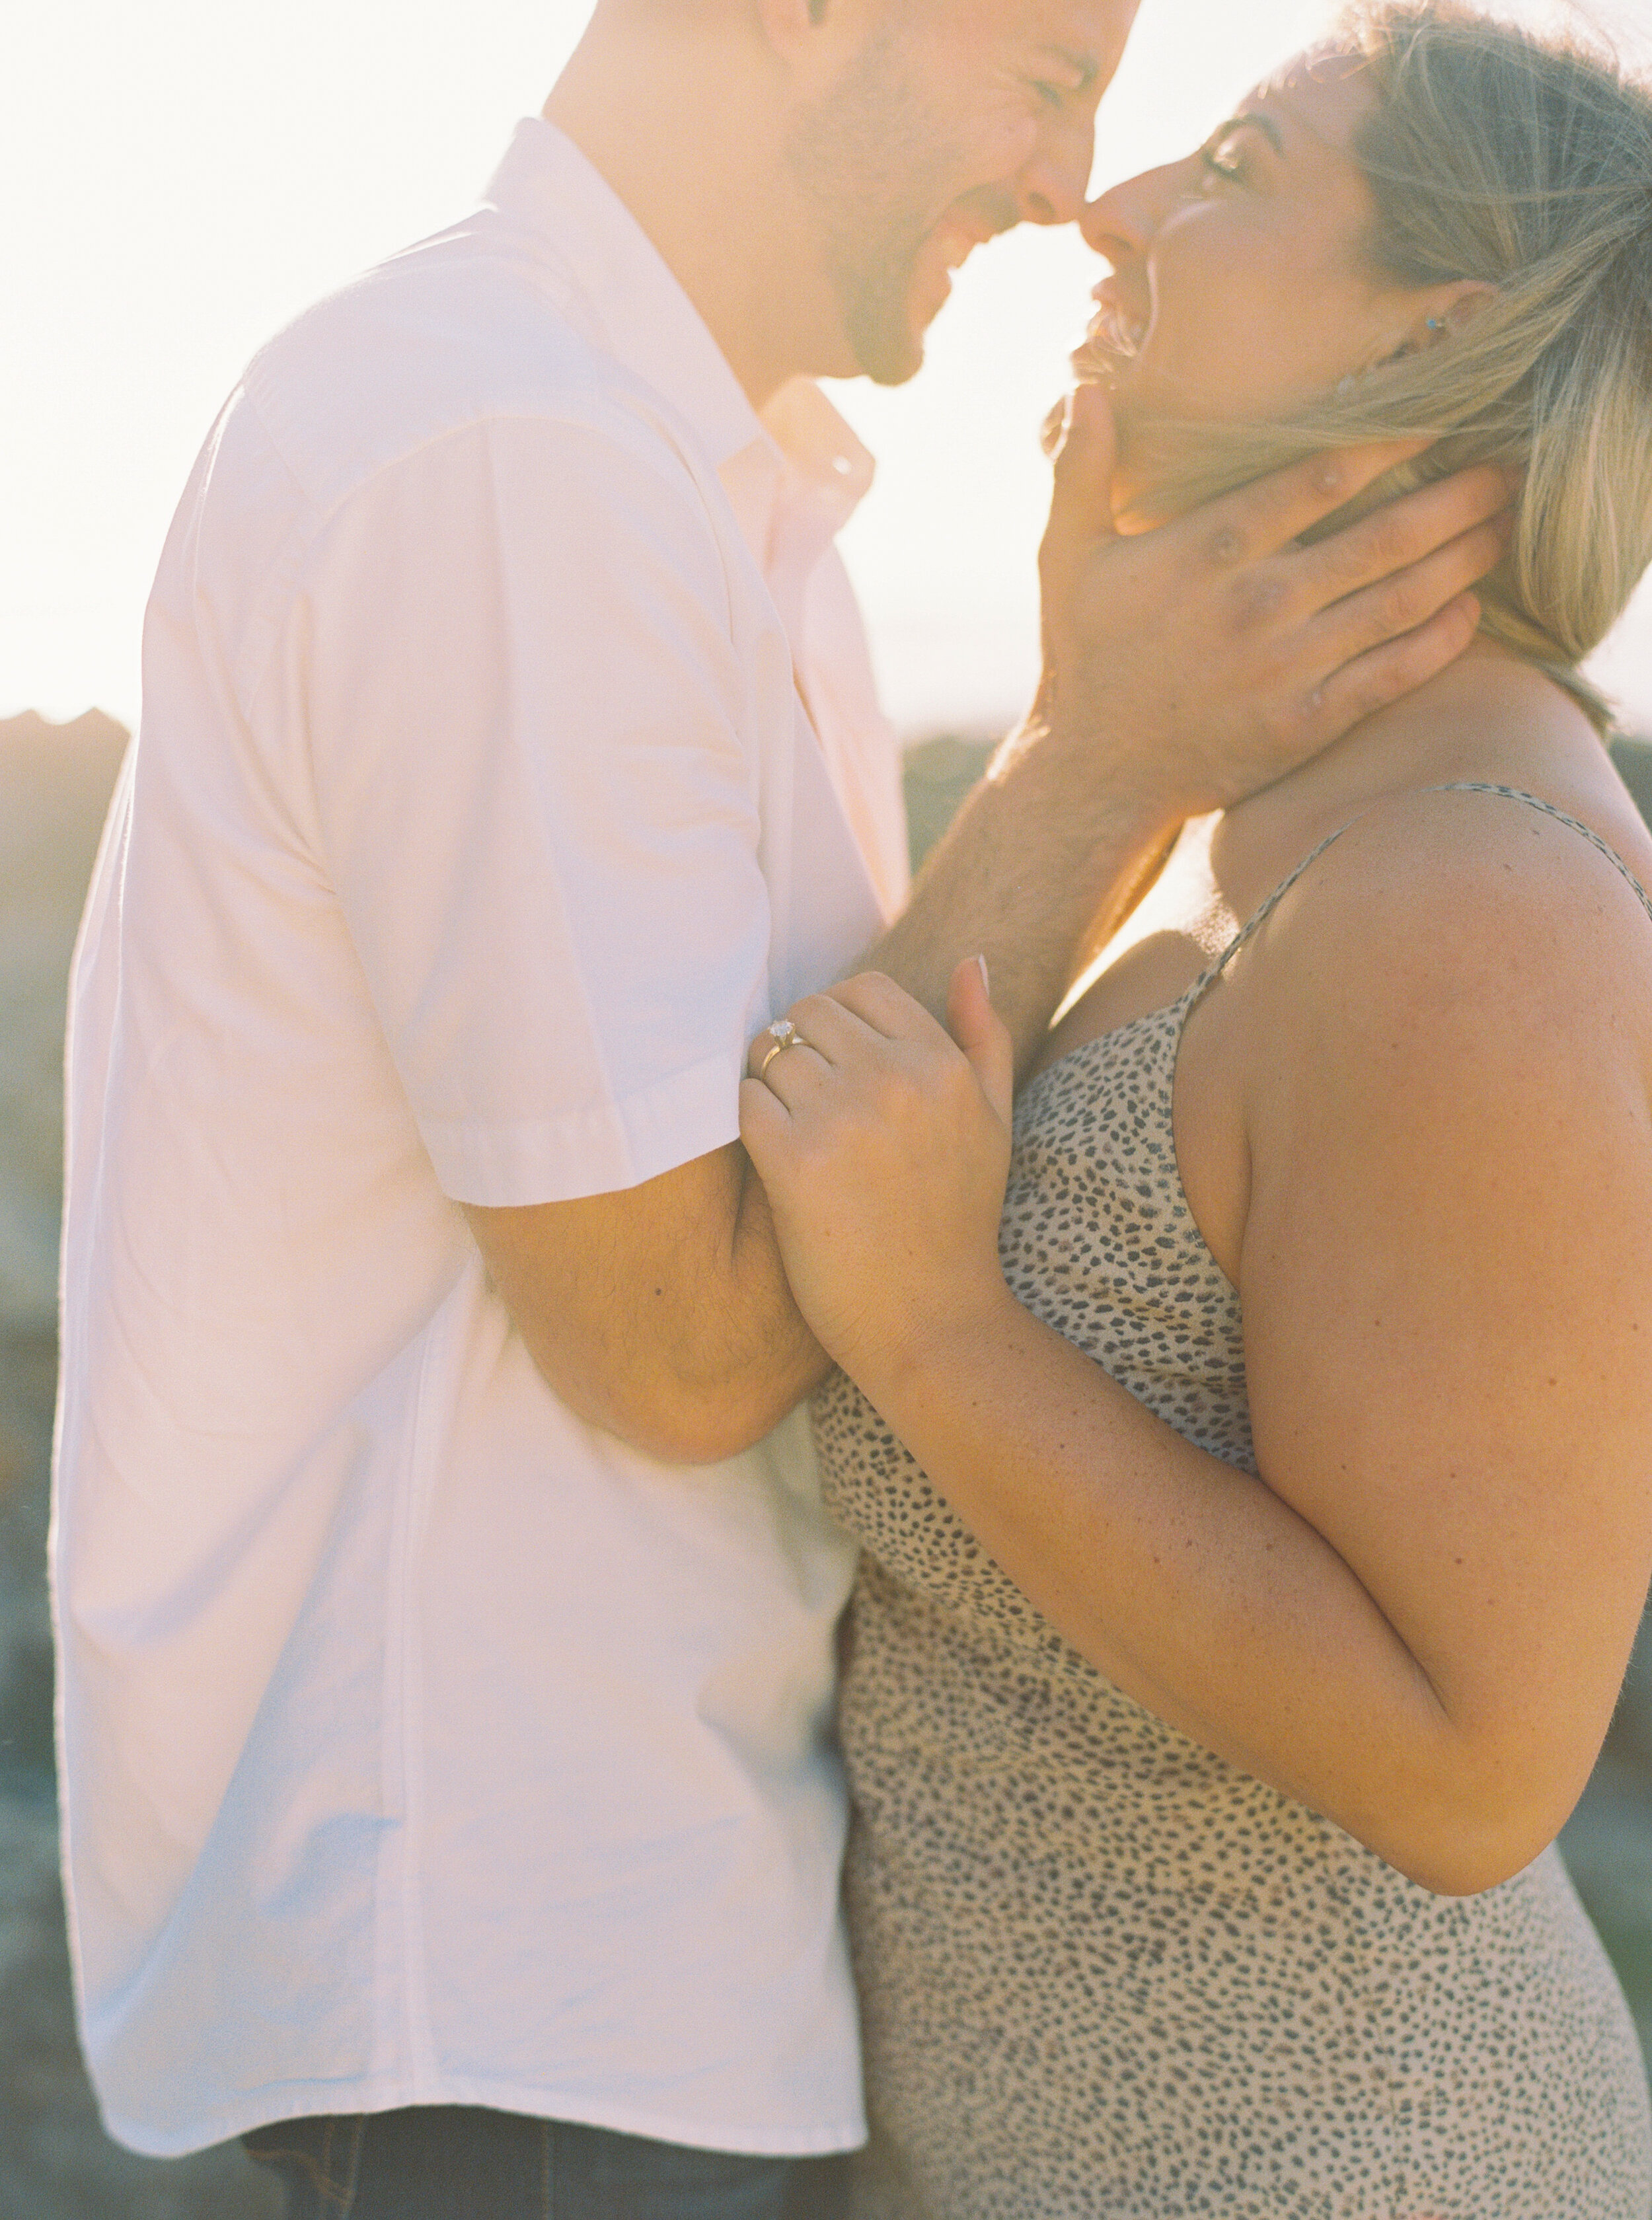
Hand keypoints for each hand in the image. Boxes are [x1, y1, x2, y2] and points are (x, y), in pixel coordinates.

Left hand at [740, 960, 1014, 1387]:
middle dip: (797, 1048)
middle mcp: (895, 1080)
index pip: (863, 989)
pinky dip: (748, 1122)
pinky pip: (744, 1101)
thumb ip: (985, 1037)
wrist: (930, 1321)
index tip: (835, 1064)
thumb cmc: (957, 1221)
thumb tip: (970, 960)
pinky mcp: (793, 1160)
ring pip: (770, 1054)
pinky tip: (772, 1158)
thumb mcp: (993, 1123)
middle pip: (807, 1015)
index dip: (837, 1021)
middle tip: (805, 1101)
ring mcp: (843, 1117)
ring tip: (792, 1131)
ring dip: (769, 1085)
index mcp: (942, 1065)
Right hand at [1032, 383, 1512, 821]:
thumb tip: (1086, 388)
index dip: (1390, 442)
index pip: (1321, 476)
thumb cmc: (1086, 657)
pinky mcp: (1306, 723)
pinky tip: (1472, 611)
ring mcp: (1288, 666)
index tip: (1439, 416)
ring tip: (1502, 528)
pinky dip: (1440, 641)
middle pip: (1384, 534)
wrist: (1096, 773)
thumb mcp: (1066, 556)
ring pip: (1400, 600)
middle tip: (1504, 470)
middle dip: (1455, 497)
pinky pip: (1392, 674)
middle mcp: (1259, 602)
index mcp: (1208, 549)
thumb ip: (1081, 470)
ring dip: (1463, 560)